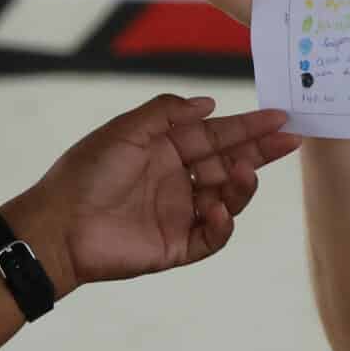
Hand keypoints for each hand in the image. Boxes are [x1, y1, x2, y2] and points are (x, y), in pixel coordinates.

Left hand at [2, 95, 300, 292]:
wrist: (58, 225)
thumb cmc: (85, 173)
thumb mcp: (125, 131)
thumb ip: (166, 113)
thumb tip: (209, 103)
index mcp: (166, 150)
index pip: (217, 135)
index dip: (248, 127)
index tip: (279, 117)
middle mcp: (178, 180)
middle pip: (230, 164)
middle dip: (261, 151)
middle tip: (291, 141)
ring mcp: (179, 214)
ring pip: (227, 198)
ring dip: (243, 185)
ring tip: (246, 172)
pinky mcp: (176, 246)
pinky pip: (212, 235)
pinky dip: (223, 223)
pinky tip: (219, 207)